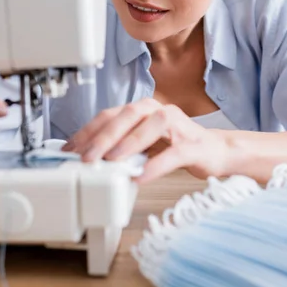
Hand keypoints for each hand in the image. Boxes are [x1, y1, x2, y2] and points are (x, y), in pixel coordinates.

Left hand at [63, 98, 230, 182]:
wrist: (215, 151)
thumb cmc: (177, 145)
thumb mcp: (143, 143)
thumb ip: (121, 145)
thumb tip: (89, 157)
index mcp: (143, 109)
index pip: (110, 115)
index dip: (88, 130)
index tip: (70, 148)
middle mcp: (159, 111)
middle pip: (127, 116)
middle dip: (103, 136)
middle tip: (87, 157)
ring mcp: (178, 126)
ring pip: (150, 127)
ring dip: (128, 144)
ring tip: (111, 161)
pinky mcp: (193, 145)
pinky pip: (172, 154)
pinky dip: (155, 165)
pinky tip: (141, 176)